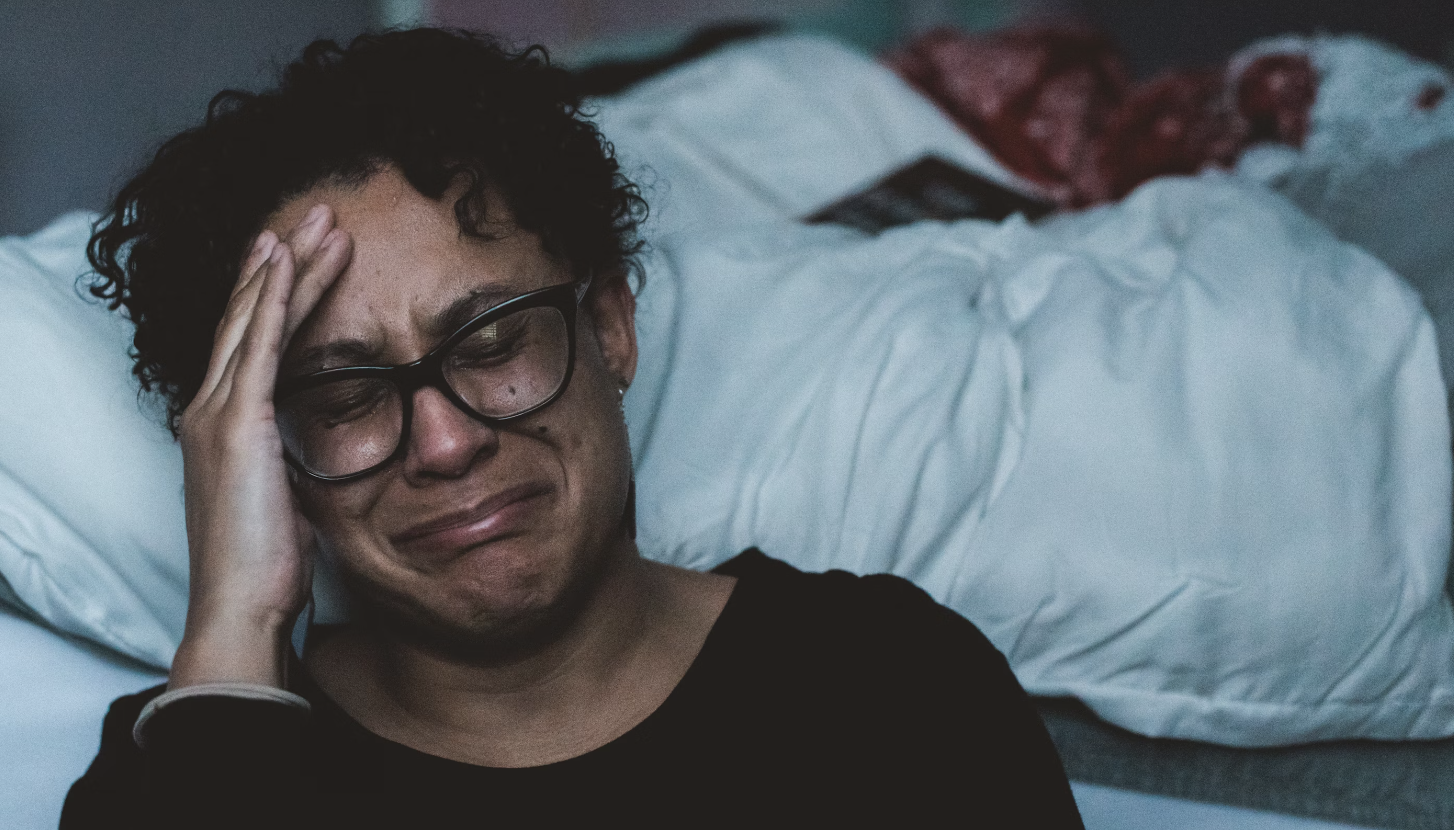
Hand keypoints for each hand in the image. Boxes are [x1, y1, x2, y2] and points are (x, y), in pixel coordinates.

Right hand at [168, 205, 352, 689]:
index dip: (273, 295)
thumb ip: (287, 462)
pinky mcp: (238, 423)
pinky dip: (277, 297)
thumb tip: (308, 451)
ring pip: (257, 318)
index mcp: (221, 428)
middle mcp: (209, 409)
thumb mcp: (282, 499)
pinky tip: (291, 260)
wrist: (241, 607)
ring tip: (321, 221)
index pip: (249, 344)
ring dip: (289, 265)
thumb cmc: (265, 567)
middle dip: (283, 262)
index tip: (299, 256)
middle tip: (316, 216)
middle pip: (249, 317)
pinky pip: (261, 344)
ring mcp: (218, 413)